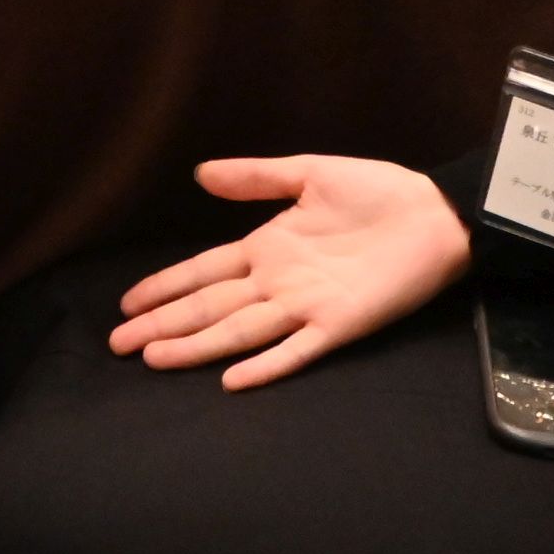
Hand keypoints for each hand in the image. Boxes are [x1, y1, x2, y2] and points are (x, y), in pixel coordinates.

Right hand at [112, 156, 469, 389]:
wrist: (435, 213)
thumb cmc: (376, 192)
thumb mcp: (309, 174)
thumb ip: (255, 177)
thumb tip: (200, 174)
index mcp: (267, 249)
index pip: (203, 272)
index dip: (165, 287)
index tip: (127, 304)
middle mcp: (278, 283)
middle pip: (209, 306)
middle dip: (163, 324)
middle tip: (118, 344)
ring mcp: (306, 306)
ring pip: (239, 331)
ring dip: (197, 346)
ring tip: (154, 358)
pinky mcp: (340, 324)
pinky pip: (297, 350)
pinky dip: (265, 366)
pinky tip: (232, 380)